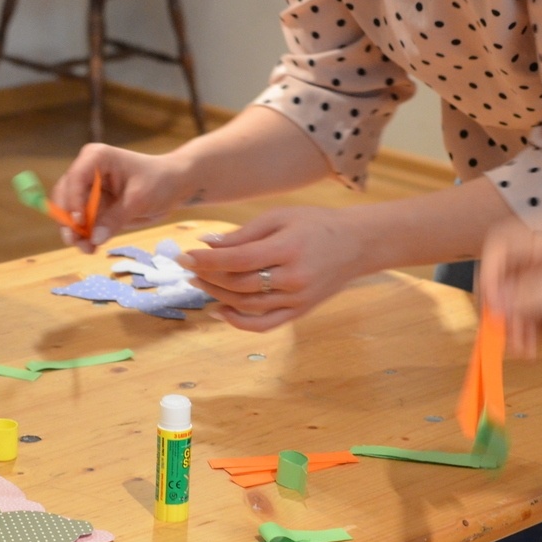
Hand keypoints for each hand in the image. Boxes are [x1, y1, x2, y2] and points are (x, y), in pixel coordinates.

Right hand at [49, 143, 188, 250]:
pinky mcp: (94, 207)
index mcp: (96, 158)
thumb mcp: (139, 199)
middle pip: (64, 196)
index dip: (72, 201)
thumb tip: (94, 238)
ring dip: (74, 232)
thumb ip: (115, 217)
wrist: (175, 186)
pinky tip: (92, 247)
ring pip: (69, 212)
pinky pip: (82, 224)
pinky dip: (83, 236)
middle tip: (77, 242)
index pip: (74, 178)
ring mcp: (88, 190)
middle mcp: (86, 172)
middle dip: (69, 220)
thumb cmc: (160, 181)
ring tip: (87, 249)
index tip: (80, 223)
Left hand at [176, 207, 372, 331]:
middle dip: (208, 277)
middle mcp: (293, 278)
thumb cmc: (316, 224)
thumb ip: (244, 233)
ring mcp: (297, 299)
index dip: (206, 260)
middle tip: (188, 268)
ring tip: (200, 282)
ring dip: (218, 296)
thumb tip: (208, 244)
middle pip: (238, 284)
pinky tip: (220, 310)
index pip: (237, 259)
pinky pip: (264, 324)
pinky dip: (239, 322)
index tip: (184, 256)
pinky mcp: (300, 312)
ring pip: (247, 305)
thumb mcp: (280, 217)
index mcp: (287, 248)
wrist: (357, 244)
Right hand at [477, 221, 541, 357]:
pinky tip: (528, 348)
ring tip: (523, 346)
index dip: (490, 267)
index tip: (490, 296)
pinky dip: (515, 337)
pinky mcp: (530, 313)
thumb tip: (494, 304)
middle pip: (495, 277)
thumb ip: (527, 296)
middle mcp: (532, 262)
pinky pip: (509, 323)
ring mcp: (530, 289)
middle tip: (501, 326)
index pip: (500, 244)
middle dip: (498, 305)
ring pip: (499, 305)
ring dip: (507, 327)